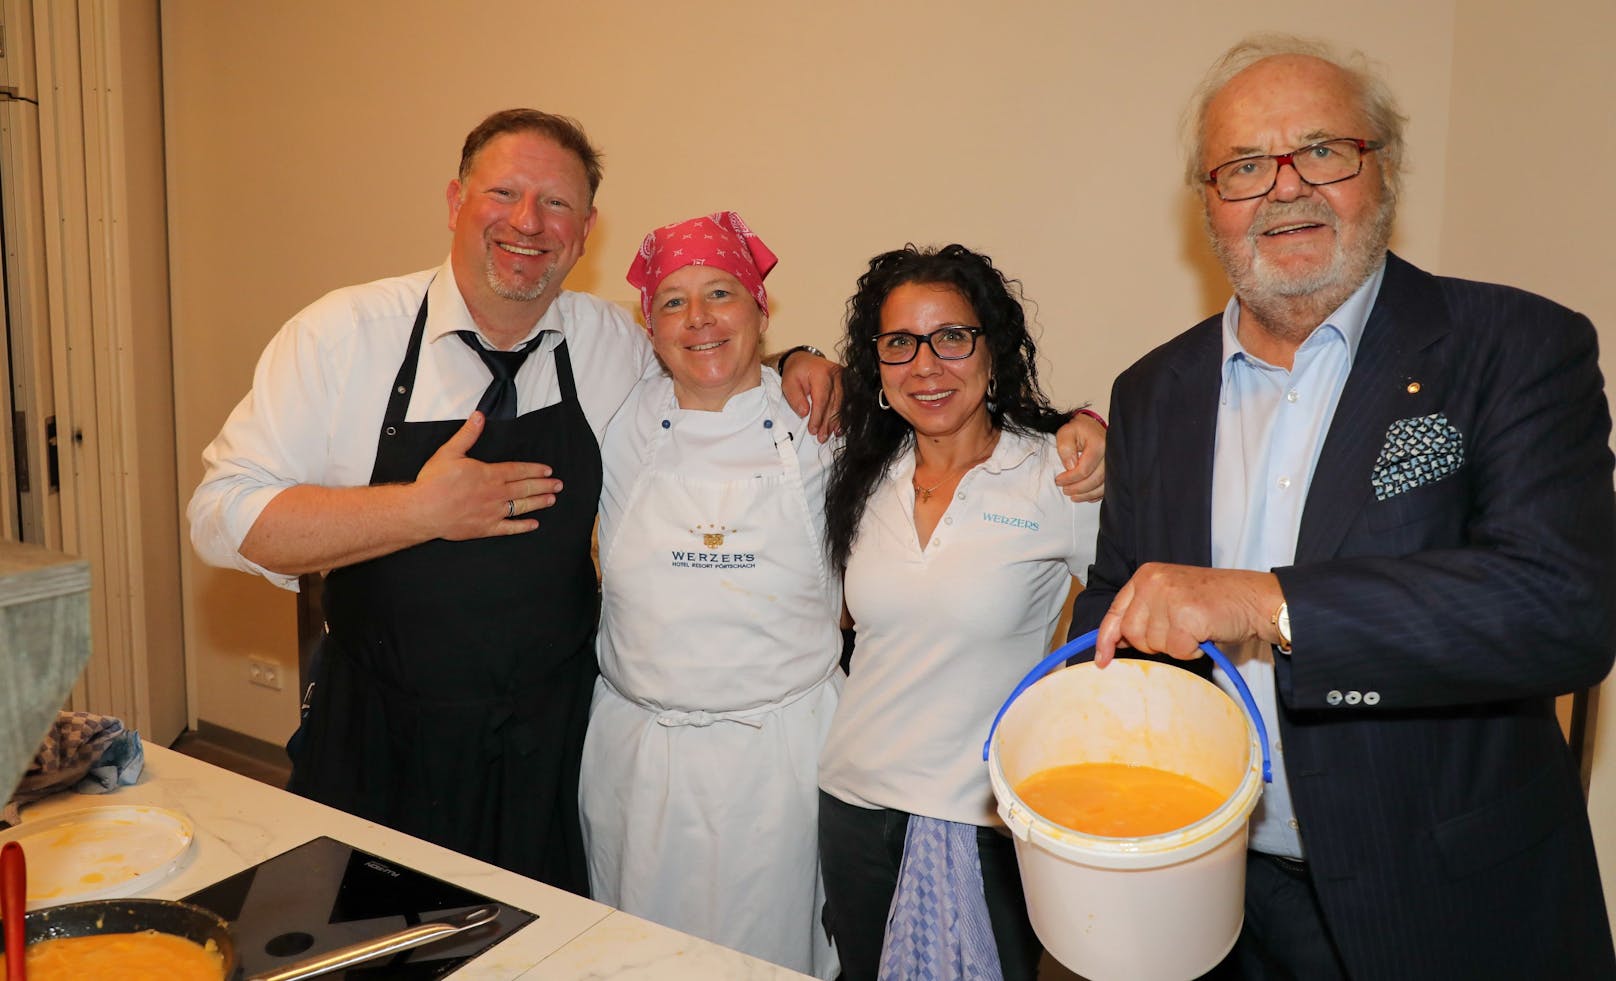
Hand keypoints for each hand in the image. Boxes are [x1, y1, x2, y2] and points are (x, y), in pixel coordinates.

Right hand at [412, 413, 561, 539]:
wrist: (423, 510)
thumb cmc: (434, 482)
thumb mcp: (450, 452)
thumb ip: (468, 434)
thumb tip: (478, 416)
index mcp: (489, 474)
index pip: (519, 470)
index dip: (535, 470)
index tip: (548, 470)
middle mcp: (496, 493)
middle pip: (526, 488)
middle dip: (544, 485)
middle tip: (558, 485)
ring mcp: (492, 512)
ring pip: (522, 506)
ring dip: (539, 502)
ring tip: (552, 499)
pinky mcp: (486, 528)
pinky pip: (509, 528)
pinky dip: (523, 526)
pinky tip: (534, 524)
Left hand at [780, 351, 841, 440]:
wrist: (804, 359)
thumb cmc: (796, 371)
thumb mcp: (788, 383)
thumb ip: (795, 398)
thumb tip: (805, 413)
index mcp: (821, 373)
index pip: (821, 400)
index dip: (818, 417)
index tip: (813, 429)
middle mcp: (836, 375)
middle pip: (833, 403)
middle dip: (827, 423)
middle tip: (821, 437)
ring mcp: (843, 378)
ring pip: (840, 404)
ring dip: (835, 421)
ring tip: (829, 434)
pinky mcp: (845, 383)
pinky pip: (845, 401)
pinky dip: (841, 415)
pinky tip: (839, 427)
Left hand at [1054, 411, 1106, 501]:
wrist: (1091, 427)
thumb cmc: (1078, 430)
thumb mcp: (1066, 433)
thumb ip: (1066, 448)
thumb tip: (1070, 467)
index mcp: (1099, 445)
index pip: (1084, 469)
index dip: (1070, 478)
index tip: (1059, 480)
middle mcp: (1110, 455)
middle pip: (1094, 480)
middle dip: (1078, 488)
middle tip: (1065, 490)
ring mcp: (1114, 464)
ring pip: (1102, 486)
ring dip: (1087, 494)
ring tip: (1073, 496)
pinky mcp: (1113, 470)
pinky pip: (1107, 487)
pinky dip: (1096, 494)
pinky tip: (1086, 495)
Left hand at [1093, 563, 1283, 666]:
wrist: (1253, 598)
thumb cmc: (1215, 601)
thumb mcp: (1171, 596)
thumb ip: (1144, 613)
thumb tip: (1116, 641)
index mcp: (1146, 575)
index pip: (1114, 612)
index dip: (1106, 639)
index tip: (1103, 658)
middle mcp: (1153, 582)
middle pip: (1131, 633)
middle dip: (1152, 644)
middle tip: (1179, 633)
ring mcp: (1169, 597)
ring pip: (1153, 644)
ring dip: (1175, 646)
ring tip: (1194, 629)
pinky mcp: (1186, 616)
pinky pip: (1176, 650)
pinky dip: (1191, 651)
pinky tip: (1204, 635)